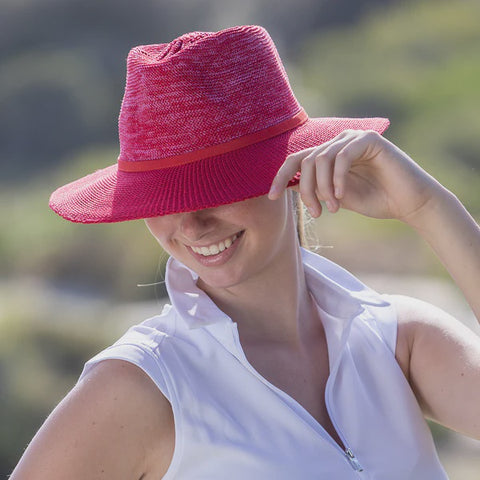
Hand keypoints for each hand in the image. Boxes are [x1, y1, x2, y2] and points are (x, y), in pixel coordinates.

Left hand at [268, 130, 442, 223]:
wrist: (409, 203)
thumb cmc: (375, 200)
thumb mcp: (336, 197)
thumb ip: (316, 189)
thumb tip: (289, 186)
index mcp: (329, 155)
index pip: (296, 160)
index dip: (281, 177)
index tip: (272, 197)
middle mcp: (338, 142)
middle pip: (306, 161)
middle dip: (306, 190)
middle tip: (316, 213)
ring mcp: (353, 138)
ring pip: (321, 159)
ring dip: (322, 188)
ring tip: (333, 209)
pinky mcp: (369, 139)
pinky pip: (342, 156)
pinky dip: (338, 179)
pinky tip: (341, 196)